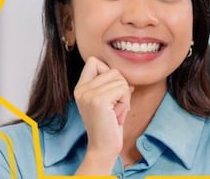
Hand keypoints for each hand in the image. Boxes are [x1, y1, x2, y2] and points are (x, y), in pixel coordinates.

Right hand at [73, 57, 132, 174]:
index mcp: (80, 88)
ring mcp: (88, 94)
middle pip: (113, 70)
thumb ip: (113, 86)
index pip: (94, 61)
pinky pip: (123, 89)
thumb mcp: (109, 102)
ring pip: (120, 80)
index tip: (111, 92)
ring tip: (115, 112)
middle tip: (115, 107)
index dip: (108, 72)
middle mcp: (81, 89)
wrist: (103, 148)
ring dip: (124, 97)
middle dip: (121, 88)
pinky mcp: (98, 100)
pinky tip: (117, 115)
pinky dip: (126, 102)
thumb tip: (129, 79)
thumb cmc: (109, 126)